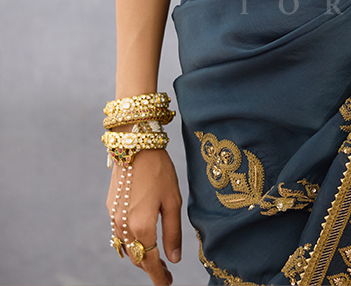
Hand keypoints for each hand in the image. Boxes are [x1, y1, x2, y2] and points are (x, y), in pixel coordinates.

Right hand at [107, 149, 181, 284]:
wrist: (134, 145)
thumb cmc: (159, 170)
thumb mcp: (173, 201)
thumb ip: (172, 232)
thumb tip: (174, 259)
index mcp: (142, 227)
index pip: (150, 262)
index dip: (159, 276)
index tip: (167, 284)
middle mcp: (124, 227)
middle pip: (137, 258)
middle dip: (151, 267)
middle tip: (166, 272)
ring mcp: (114, 218)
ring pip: (126, 248)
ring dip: (140, 255)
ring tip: (156, 257)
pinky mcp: (111, 208)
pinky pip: (119, 234)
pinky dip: (131, 242)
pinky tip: (142, 237)